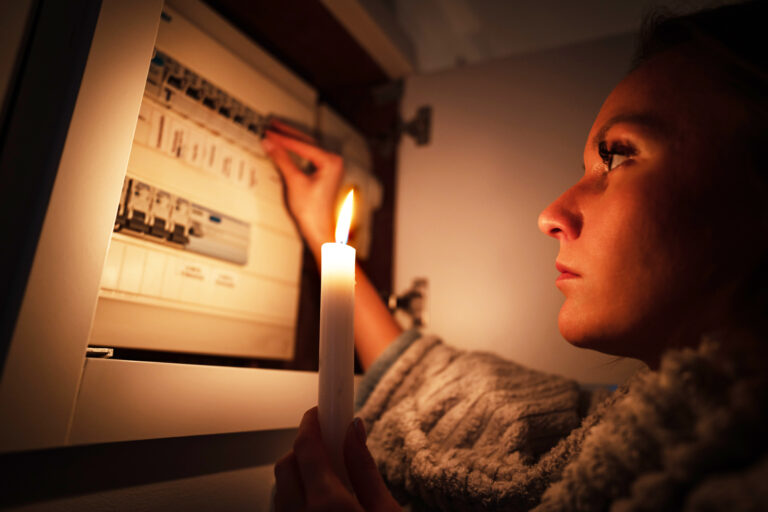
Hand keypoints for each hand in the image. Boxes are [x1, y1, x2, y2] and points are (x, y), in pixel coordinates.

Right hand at [262, 131, 343, 254]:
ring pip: (308, 148)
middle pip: (307, 142)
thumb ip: (282, 159)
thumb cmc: (312, 211)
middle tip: (271, 125)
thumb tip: (270, 143)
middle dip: (288, 134)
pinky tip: (287, 147)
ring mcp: (331, 168)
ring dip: (292, 141)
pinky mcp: (325, 174)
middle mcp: (334, 162)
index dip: (283, 138)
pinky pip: (309, 156)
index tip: (269, 132)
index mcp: (331, 161)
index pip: (302, 145)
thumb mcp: (294, 181)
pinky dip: (296, 151)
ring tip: (277, 132)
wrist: (319, 229)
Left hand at [274, 407, 401, 511]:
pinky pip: (283, 509)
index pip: (306, 446)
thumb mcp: (387, 511)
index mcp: (328, 504)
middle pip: (286, 465)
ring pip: (281, 489)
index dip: (312, 421)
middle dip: (304, 449)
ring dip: (299, 476)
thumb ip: (365, 469)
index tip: (321, 410)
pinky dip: (296, 498)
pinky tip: (321, 505)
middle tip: (330, 447)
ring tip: (329, 480)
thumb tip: (354, 430)